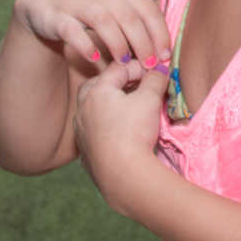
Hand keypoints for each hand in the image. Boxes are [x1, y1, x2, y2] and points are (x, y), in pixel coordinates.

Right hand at [14, 0, 169, 68]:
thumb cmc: (88, 3)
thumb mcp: (112, 0)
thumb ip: (134, 14)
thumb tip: (164, 43)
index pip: (147, 7)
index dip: (159, 32)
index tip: (166, 54)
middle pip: (128, 16)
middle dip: (143, 43)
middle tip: (150, 64)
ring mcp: (75, 0)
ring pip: (103, 21)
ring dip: (119, 44)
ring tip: (125, 62)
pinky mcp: (54, 15)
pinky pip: (72, 31)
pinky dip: (85, 45)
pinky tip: (94, 58)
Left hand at [73, 60, 168, 212]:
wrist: (122, 173)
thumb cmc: (135, 130)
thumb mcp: (151, 98)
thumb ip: (155, 79)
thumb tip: (160, 68)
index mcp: (97, 92)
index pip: (118, 68)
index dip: (139, 66)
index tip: (155, 71)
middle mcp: (83, 109)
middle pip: (96, 85)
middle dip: (116, 81)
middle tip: (136, 84)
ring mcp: (81, 131)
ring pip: (90, 108)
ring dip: (107, 103)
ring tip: (126, 106)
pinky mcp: (85, 151)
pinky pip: (93, 130)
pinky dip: (104, 125)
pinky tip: (118, 130)